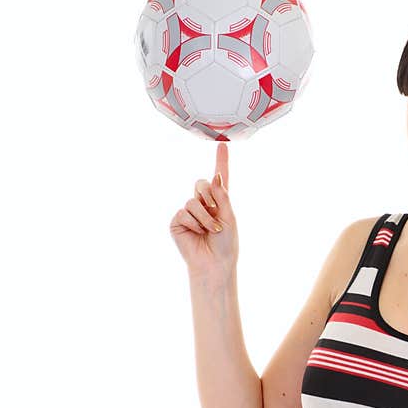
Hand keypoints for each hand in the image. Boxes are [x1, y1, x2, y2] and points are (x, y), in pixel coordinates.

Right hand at [170, 142, 238, 279]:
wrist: (214, 263)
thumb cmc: (226, 243)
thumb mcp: (229, 217)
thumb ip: (222, 197)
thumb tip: (216, 177)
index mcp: (219, 202)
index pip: (220, 178)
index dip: (221, 161)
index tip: (223, 144)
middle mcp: (203, 204)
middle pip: (201, 184)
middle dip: (209, 197)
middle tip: (215, 214)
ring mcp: (189, 212)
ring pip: (193, 200)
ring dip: (205, 217)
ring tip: (210, 230)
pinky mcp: (177, 221)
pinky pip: (184, 212)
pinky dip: (194, 223)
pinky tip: (197, 234)